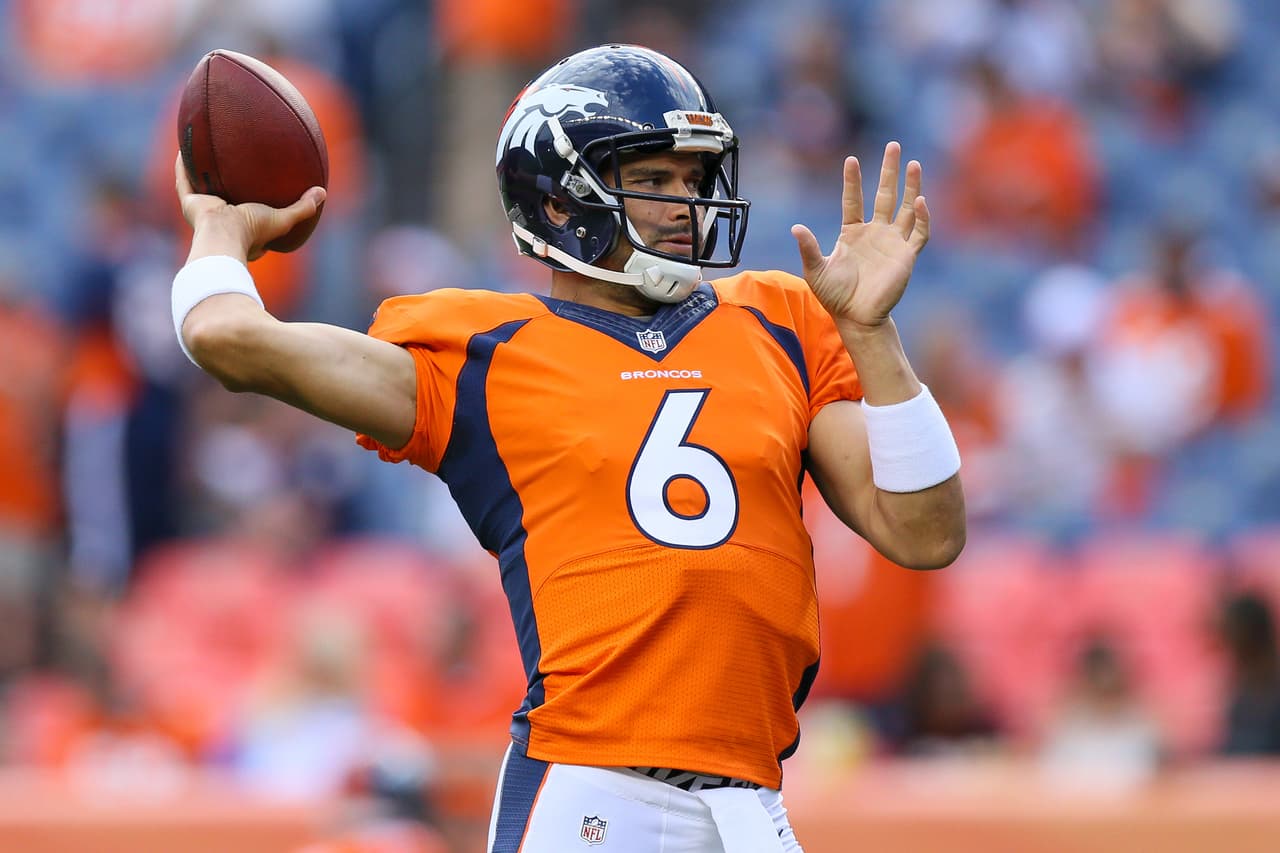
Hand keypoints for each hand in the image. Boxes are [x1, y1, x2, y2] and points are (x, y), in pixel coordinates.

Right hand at [174, 153, 325, 261]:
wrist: (224, 235)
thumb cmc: (253, 231)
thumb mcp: (282, 219)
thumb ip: (303, 208)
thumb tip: (323, 192)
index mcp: (241, 227)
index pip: (247, 211)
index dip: (253, 199)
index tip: (258, 184)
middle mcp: (220, 219)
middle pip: (223, 194)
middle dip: (225, 180)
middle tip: (232, 162)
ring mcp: (203, 211)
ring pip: (201, 186)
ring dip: (202, 170)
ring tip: (206, 151)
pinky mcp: (190, 202)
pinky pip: (184, 180)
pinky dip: (183, 166)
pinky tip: (186, 147)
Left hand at [791, 142, 929, 330]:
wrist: (856, 317)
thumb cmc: (835, 296)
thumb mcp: (816, 270)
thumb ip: (808, 248)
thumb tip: (796, 227)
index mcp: (852, 232)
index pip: (854, 200)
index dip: (853, 181)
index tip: (851, 160)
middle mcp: (875, 232)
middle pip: (885, 195)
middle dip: (889, 171)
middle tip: (893, 146)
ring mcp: (892, 242)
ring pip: (905, 208)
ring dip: (911, 186)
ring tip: (913, 163)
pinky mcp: (906, 255)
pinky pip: (918, 232)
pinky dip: (921, 217)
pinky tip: (919, 200)